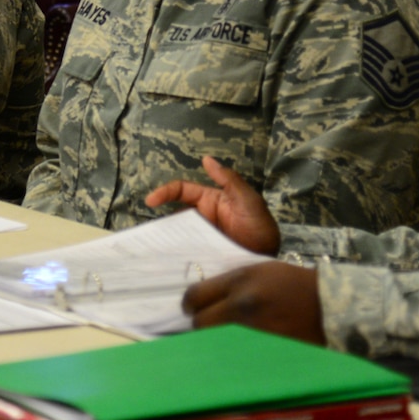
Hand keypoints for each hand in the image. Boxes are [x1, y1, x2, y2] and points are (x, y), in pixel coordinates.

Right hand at [144, 156, 280, 254]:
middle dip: (161, 221)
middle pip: (175, 214)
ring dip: (166, 239)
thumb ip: (228, 180)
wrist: (268, 261)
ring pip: (176, 234)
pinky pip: (183, 252)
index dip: (165, 192)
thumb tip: (206, 159)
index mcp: (210, 200)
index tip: (151, 201)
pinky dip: (173, 254)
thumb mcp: (248, 200)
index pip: (182, 191)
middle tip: (150, 234)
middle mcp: (202, 218)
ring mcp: (200, 237)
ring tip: (154, 248)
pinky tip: (165, 259)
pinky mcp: (200, 255)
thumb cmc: (260, 227)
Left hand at [183, 261, 323, 344]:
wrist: (332, 307)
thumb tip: (204, 299)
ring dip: (216, 342)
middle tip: (211, 326)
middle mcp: (241, 306)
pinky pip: (233, 358)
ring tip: (226, 339)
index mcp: (241, 281)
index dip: (190, 305)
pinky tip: (239, 352)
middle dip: (202, 324)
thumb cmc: (297, 286)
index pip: (195, 296)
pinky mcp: (261, 353)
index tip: (192, 309)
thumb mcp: (262, 271)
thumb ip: (232, 284)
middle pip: (200, 322)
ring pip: (214, 343)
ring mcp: (251, 332)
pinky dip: (233, 356)